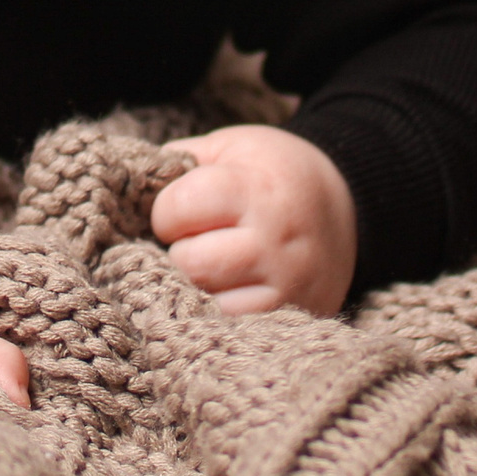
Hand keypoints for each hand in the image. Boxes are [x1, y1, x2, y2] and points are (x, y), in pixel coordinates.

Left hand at [151, 124, 355, 316]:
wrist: (347, 207)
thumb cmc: (275, 172)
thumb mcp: (231, 147)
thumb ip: (180, 163)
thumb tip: (129, 191)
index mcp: (258, 189)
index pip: (181, 207)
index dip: (168, 209)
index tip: (181, 208)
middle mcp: (277, 241)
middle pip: (189, 262)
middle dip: (179, 250)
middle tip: (195, 239)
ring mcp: (289, 286)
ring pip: (207, 302)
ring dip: (197, 285)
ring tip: (210, 264)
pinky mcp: (298, 317)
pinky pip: (235, 327)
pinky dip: (220, 311)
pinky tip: (227, 289)